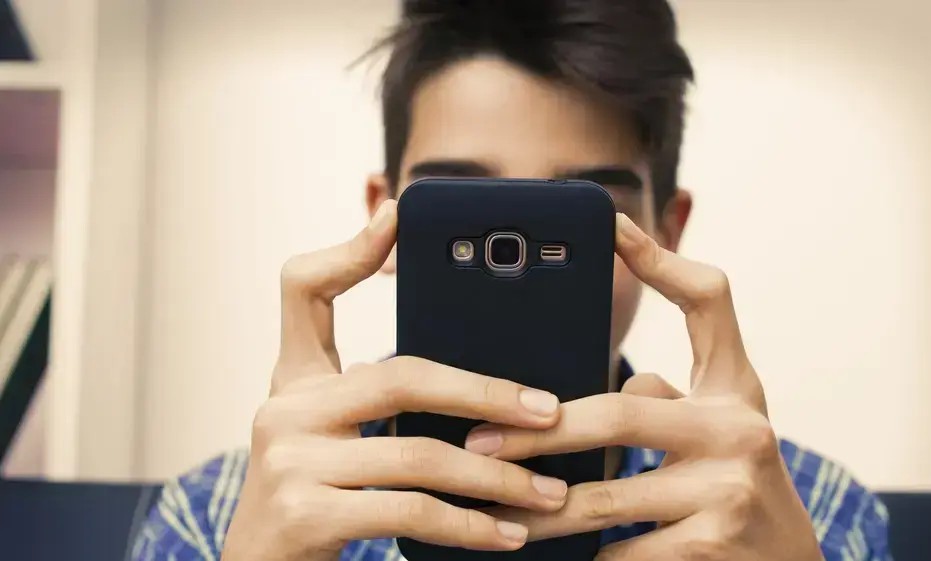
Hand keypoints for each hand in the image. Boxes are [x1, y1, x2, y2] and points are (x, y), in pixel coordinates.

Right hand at [222, 200, 568, 560]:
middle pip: (400, 376)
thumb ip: (374, 394)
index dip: (350, 250)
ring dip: (497, 477)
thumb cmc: (312, 502)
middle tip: (550, 412)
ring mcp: (288, 461)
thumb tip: (468, 371)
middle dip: (487, 393)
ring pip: (418, 454)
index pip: (303, 290)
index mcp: (293, 381)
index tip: (401, 215)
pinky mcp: (303, 516)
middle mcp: (282, 410)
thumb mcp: (327, 435)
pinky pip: (408, 511)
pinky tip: (509, 534)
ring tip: (549, 492)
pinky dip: (469, 526)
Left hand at [464, 214, 822, 560]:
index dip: (662, 257)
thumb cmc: (740, 487)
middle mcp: (740, 430)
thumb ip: (676, 394)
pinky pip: (620, 552)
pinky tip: (544, 557)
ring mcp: (729, 493)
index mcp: (735, 389)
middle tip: (478, 441)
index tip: (609, 224)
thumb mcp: (725, 427)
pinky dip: (580, 557)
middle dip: (537, 432)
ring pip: (604, 498)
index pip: (710, 302)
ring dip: (537, 507)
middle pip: (618, 414)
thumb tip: (616, 379)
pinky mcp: (713, 550)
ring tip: (488, 505)